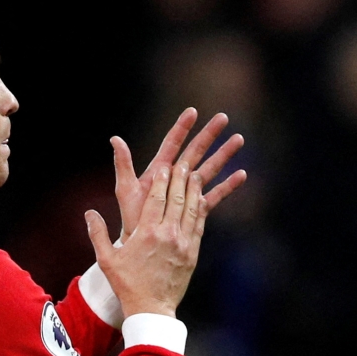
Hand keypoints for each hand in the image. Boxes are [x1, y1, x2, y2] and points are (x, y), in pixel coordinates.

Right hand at [85, 160, 206, 317]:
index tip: (165, 166)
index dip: (162, 180)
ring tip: (194, 174)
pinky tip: (201, 200)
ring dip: (193, 190)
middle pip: (176, 199)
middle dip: (179, 179)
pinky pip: (199, 226)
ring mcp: (182, 244)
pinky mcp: (192, 253)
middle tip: (182, 163)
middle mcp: (167, 235)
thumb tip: (89, 213)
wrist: (150, 309)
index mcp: (146, 233)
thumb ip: (97, 234)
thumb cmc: (127, 285)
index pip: (157, 198)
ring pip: (191, 209)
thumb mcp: (106, 260)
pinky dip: (200, 210)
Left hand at [113, 107, 246, 241]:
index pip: (172, 143)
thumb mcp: (126, 189)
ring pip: (209, 169)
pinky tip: (242, 175)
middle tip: (223, 117)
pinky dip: (228, 186)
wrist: (141, 244)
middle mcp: (175, 178)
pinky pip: (214, 195)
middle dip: (209, 135)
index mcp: (159, 170)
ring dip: (224, 155)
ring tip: (239, 139)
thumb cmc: (131, 217)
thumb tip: (115, 138)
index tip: (193, 111)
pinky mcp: (196, 208)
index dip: (182, 128)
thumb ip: (123, 165)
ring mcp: (187, 192)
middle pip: (195, 151)